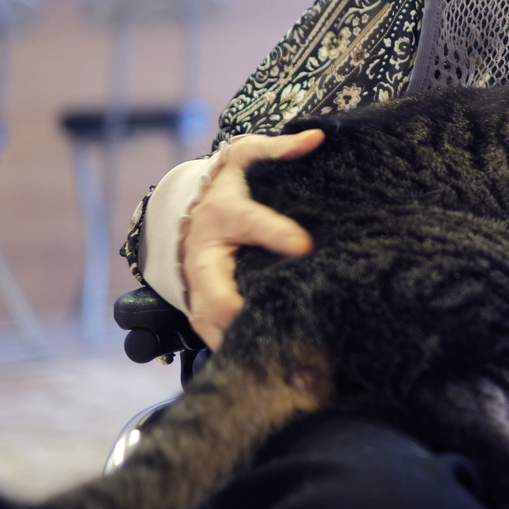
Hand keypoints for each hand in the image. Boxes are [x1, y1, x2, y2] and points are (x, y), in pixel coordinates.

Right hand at [182, 130, 322, 349]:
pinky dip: (241, 355)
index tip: (305, 244)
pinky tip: (276, 371)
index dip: (276, 233)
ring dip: (246, 345)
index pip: (250, 222)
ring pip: (214, 326)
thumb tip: (316, 138)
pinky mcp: (202, 314)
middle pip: (218, 294)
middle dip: (245, 312)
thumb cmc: (230, 186)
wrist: (192, 214)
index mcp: (223, 215)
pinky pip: (217, 341)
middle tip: (287, 326)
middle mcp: (204, 259)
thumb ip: (279, 149)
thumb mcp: (246, 158)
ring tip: (289, 364)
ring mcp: (199, 291)